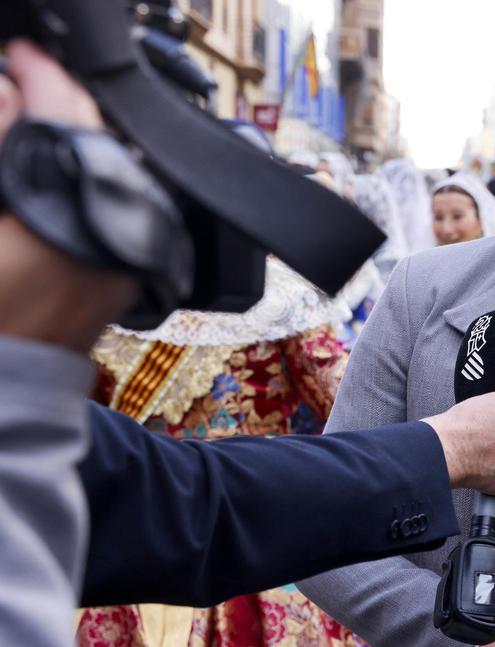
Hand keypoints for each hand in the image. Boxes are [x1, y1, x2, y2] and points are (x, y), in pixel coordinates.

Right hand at [0, 40, 136, 351]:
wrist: (3, 390)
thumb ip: (0, 148)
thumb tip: (10, 92)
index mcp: (74, 214)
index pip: (68, 118)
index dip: (42, 78)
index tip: (21, 57)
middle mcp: (119, 235)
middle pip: (100, 145)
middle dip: (61, 106)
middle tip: (24, 81)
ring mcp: (131, 261)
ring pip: (113, 177)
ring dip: (76, 145)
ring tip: (33, 124)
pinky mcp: (128, 282)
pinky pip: (118, 212)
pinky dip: (87, 185)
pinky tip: (55, 177)